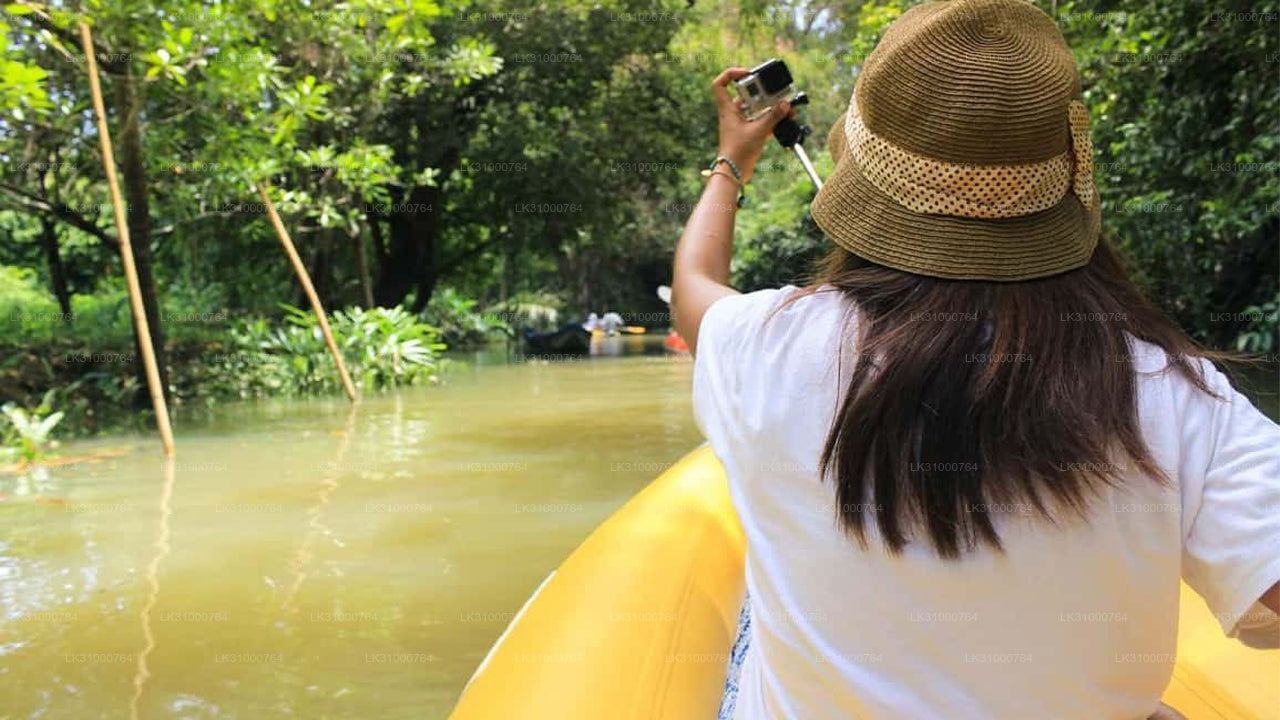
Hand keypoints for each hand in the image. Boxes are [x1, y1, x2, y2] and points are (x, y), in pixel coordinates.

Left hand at [711, 67, 794, 182]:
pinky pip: (760, 121)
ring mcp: (740, 123)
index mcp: (728, 109)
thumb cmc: (738, 152)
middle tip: (775, 94)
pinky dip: (771, 120)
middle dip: (762, 94)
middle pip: (746, 95)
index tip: (747, 73)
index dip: (731, 74)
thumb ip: (773, 116)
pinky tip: (783, 122)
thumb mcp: (759, 131)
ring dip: (770, 108)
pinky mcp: (747, 133)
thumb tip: (785, 104)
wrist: (734, 173)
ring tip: (785, 109)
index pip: (720, 84)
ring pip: (756, 109)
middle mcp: (732, 114)